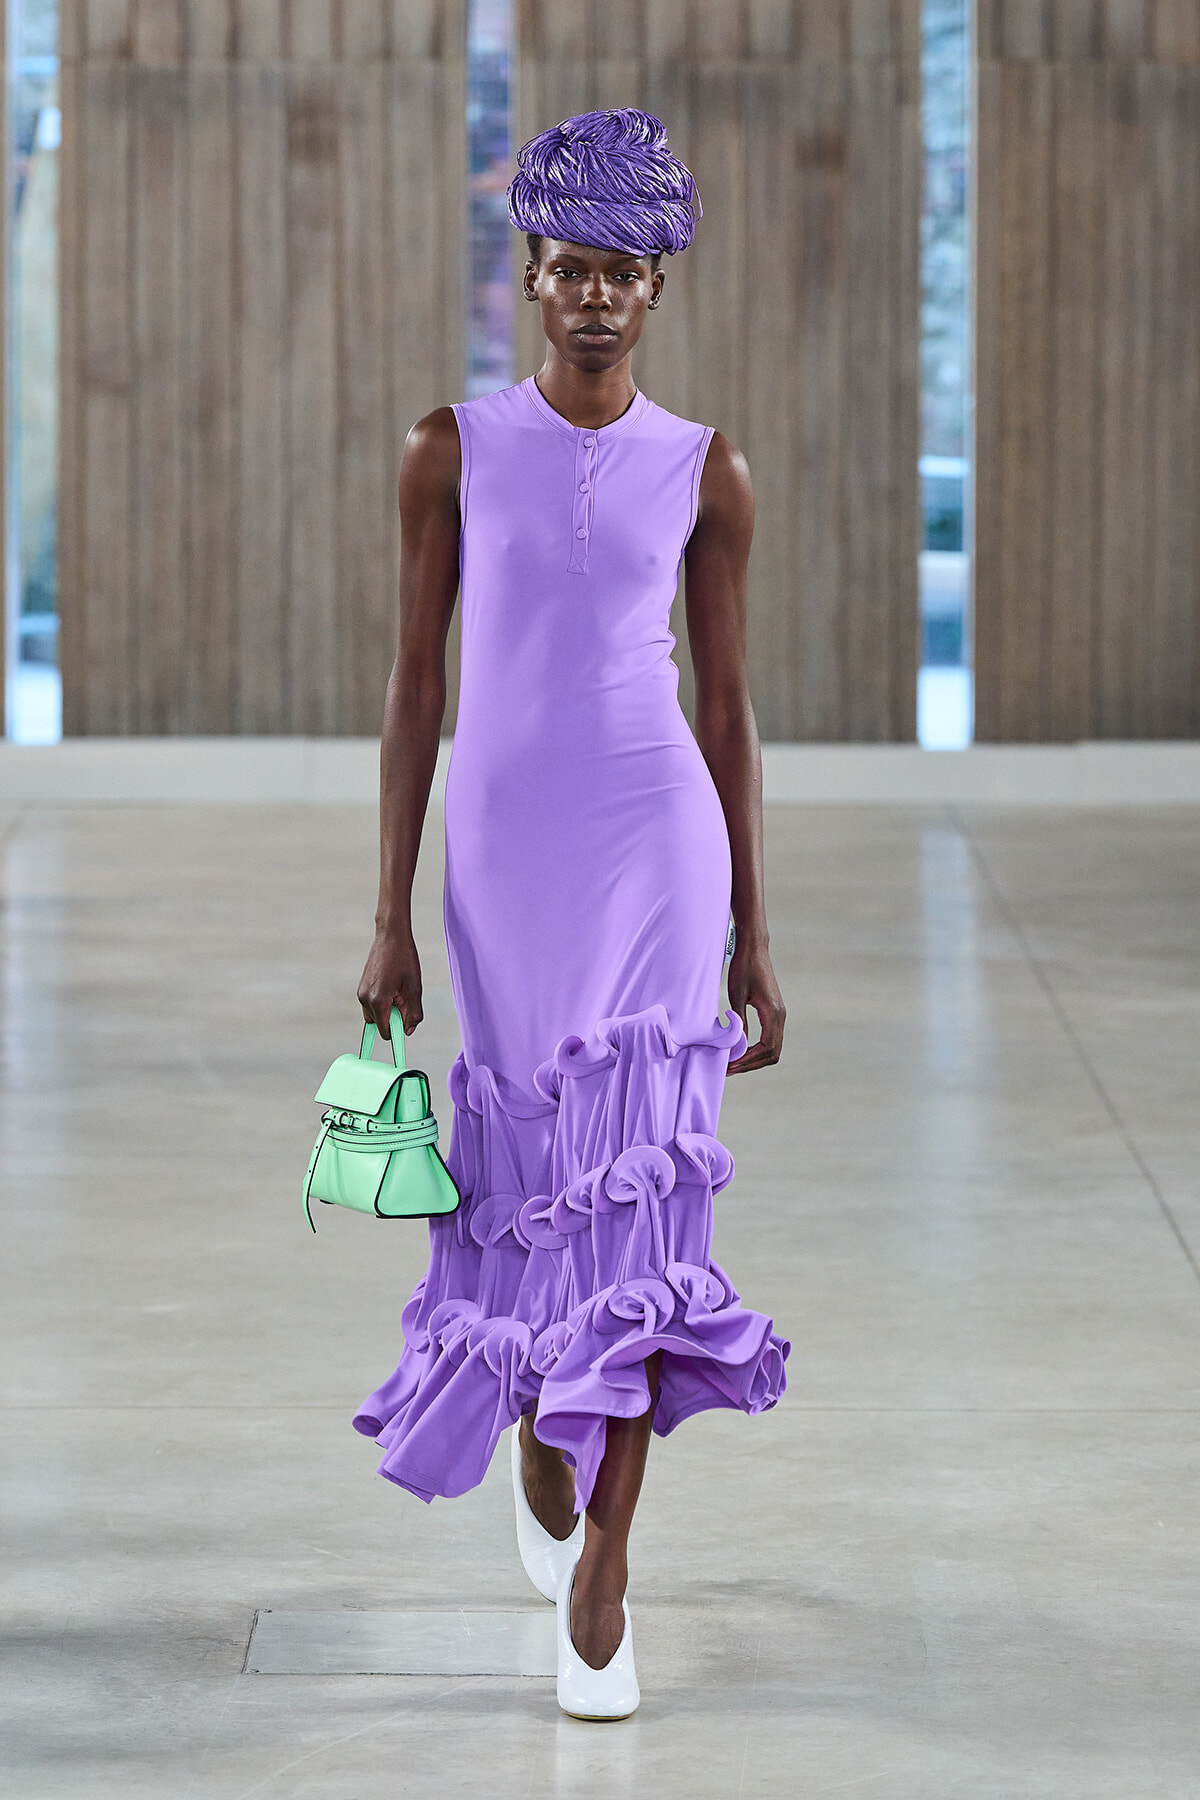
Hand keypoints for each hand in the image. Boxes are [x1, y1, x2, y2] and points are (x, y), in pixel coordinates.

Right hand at [357, 925, 422, 1038]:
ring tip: (398, 990)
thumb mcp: (415, 988)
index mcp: (378, 1001)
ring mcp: (361, 992)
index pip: (386, 1032)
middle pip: (379, 1025)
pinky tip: (392, 984)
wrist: (391, 935)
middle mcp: (365, 999)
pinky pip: (371, 1004)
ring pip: (374, 1014)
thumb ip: (414, 1013)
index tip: (406, 1024)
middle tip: (404, 998)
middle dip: (392, 1018)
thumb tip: (409, 1031)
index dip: (398, 1031)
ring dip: (387, 1009)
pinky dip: (382, 1001)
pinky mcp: (361, 986)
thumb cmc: (405, 959)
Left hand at [725, 940, 784, 1073]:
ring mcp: (779, 1014)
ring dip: (754, 1058)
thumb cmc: (744, 967)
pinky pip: (770, 1038)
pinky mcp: (774, 1011)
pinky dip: (757, 1049)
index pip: (767, 1048)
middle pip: (772, 1053)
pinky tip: (740, 1050)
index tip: (731, 1065)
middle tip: (729, 1069)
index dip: (749, 1061)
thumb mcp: (737, 995)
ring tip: (733, 1063)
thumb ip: (740, 1022)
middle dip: (751, 1064)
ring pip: (772, 1048)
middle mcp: (780, 1016)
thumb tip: (738, 1045)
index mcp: (773, 1013)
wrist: (754, 948)